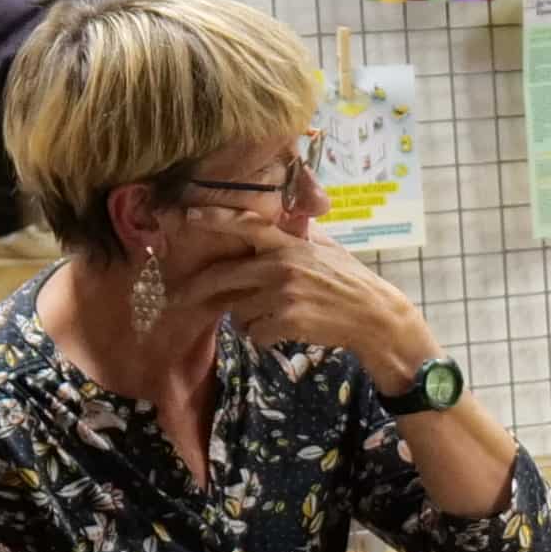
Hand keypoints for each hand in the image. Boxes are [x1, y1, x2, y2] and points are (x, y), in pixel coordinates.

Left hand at [162, 212, 436, 386]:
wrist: (374, 317)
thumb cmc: (350, 283)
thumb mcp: (326, 250)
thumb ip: (299, 237)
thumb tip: (282, 220)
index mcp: (290, 244)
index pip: (246, 225)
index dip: (215, 219)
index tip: (188, 214)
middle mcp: (282, 265)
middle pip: (223, 276)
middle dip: (196, 290)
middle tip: (176, 298)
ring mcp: (283, 293)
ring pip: (239, 310)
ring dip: (248, 319)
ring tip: (275, 317)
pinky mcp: (287, 320)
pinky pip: (255, 332)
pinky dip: (264, 336)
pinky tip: (285, 332)